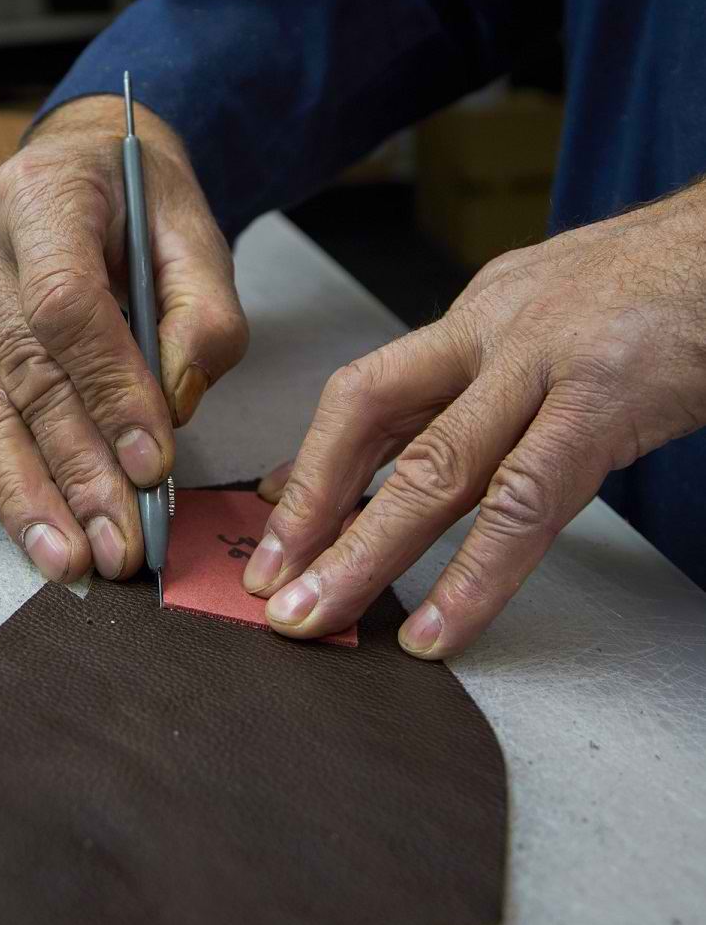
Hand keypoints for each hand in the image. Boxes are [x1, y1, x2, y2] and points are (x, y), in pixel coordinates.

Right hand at [0, 96, 245, 581]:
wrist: (75, 165)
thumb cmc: (139, 202)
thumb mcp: (193, 232)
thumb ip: (202, 313)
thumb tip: (173, 407)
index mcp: (42, 200)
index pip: (65, 308)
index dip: (110, 391)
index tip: (154, 464)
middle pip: (25, 375)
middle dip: (76, 471)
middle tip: (117, 544)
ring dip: (21, 491)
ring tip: (59, 558)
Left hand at [243, 180, 705, 656]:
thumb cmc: (655, 295)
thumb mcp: (542, 322)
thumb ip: (470, 388)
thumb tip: (396, 452)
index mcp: (477, 319)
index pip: (365, 395)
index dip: (310, 464)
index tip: (271, 523)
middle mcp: (495, 333)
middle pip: (373, 425)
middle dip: (311, 514)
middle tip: (269, 587)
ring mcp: (548, 365)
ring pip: (436, 470)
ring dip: (365, 553)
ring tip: (317, 616)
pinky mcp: (607, 404)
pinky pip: (526, 504)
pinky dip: (474, 578)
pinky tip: (436, 629)